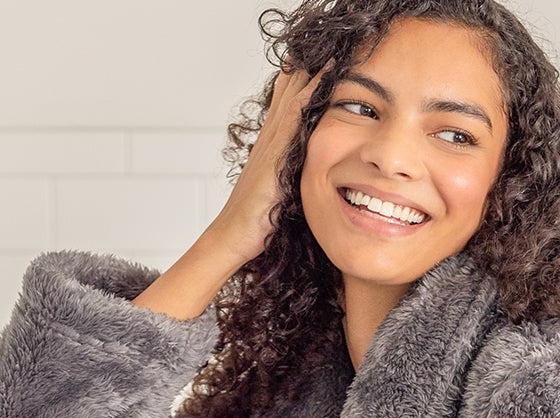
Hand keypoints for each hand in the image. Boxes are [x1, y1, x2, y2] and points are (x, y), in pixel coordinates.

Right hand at [214, 58, 328, 263]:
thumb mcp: (277, 193)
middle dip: (304, 66)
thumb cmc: (255, 222)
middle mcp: (270, 136)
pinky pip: (297, 112)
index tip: (315, 59)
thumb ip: (290, 178)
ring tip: (325, 45)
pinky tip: (323, 74)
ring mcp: (273, 140)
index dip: (300, 79)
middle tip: (318, 41)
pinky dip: (310, 91)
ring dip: (309, 69)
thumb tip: (302, 180)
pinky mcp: (278, 150)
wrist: (234, 234)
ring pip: (293, 94)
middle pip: (288, 90)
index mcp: (271, 145)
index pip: (287, 103)